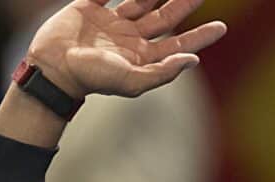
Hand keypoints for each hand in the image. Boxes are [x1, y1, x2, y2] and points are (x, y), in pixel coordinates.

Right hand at [26, 0, 225, 98]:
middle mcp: (130, 39)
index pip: (178, 44)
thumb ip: (163, 72)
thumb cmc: (92, 79)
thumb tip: (194, 60)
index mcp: (142, 58)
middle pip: (165, 17)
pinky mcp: (89, 8)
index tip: (222, 26)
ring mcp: (111, 23)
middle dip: (184, 4)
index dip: (200, 36)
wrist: (52, 68)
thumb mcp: (131, 81)